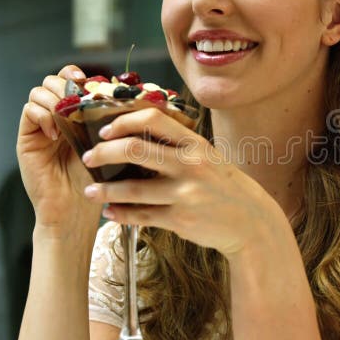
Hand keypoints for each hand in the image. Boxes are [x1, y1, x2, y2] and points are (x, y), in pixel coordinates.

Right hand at [17, 65, 99, 237]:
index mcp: (76, 114)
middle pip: (52, 81)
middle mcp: (56, 117)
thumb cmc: (98, 181)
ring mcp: (40, 126)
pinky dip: (43, 116)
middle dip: (65, 85)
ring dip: (54, 99)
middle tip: (78, 99)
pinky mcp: (27, 138)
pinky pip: (29, 111)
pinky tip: (56, 134)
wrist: (75, 211)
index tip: (89, 81)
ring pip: (38, 92)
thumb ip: (109, 118)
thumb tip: (121, 88)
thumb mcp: (109, 144)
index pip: (69, 80)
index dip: (76, 75)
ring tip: (67, 117)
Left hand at [80, 108, 286, 255]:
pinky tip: (109, 212)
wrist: (251, 220)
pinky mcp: (181, 220)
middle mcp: (190, 165)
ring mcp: (185, 193)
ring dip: (105, 190)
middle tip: (89, 158)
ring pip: (132, 188)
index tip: (105, 130)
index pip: (152, 119)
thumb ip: (177, 146)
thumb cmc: (223, 185)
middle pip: (135, 149)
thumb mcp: (207, 157)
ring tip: (89, 191)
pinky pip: (142, 216)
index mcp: (195, 144)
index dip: (123, 121)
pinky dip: (121, 214)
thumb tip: (133, 138)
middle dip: (104, 153)